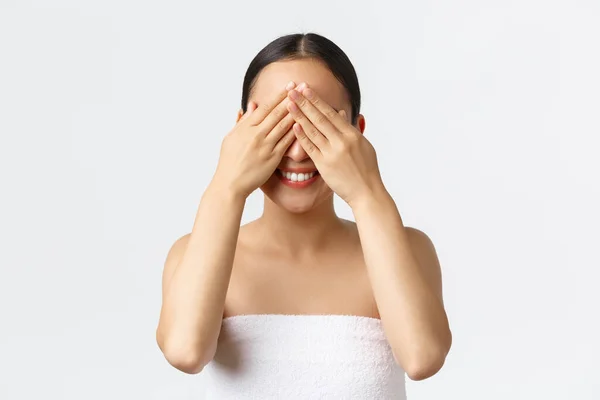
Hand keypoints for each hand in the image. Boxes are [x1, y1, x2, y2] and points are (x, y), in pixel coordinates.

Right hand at [213, 81, 304, 198]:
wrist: (230, 183)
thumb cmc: (229, 161)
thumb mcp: (232, 137)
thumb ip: (243, 121)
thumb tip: (252, 105)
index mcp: (246, 128)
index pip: (265, 107)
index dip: (279, 95)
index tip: (290, 85)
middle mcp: (256, 135)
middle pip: (277, 113)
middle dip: (291, 98)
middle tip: (303, 86)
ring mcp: (265, 146)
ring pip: (284, 126)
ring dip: (297, 112)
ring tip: (308, 101)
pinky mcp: (272, 158)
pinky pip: (287, 143)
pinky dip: (296, 132)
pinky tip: (306, 124)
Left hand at [286, 84, 384, 206]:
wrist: (366, 192)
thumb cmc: (366, 170)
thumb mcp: (363, 146)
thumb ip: (351, 129)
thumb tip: (341, 114)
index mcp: (352, 135)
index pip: (331, 113)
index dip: (317, 100)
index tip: (306, 88)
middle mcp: (342, 141)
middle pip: (320, 118)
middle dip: (305, 102)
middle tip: (292, 90)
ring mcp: (332, 153)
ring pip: (313, 130)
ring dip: (299, 116)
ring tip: (288, 104)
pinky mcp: (324, 165)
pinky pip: (310, 148)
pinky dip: (302, 136)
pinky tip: (293, 125)